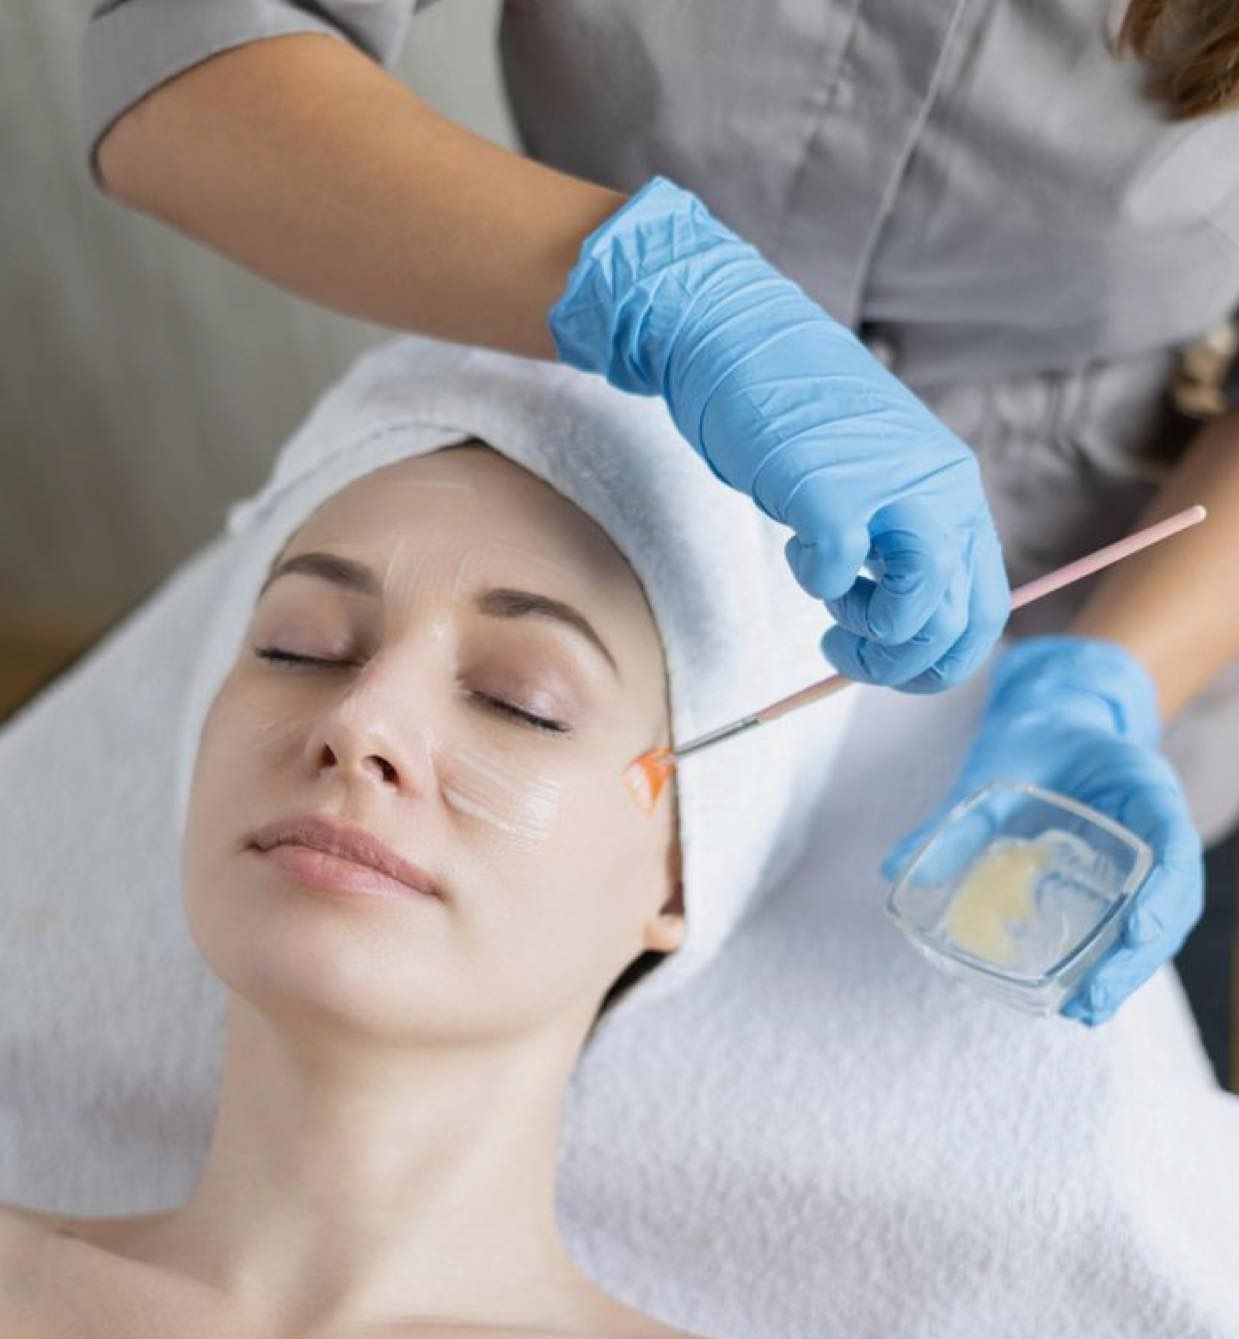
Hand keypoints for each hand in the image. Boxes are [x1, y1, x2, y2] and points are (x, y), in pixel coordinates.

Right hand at [547, 176, 1009, 690]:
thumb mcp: (875, 475)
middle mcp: (939, 489)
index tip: (894, 664)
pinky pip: (839, 573)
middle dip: (900, 664)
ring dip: (868, 634)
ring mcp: (889, 488)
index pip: (985, 608)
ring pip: (917, 610)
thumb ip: (902, 537)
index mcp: (955, 489)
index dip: (943, 660)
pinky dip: (815, 582)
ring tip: (831, 605)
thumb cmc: (796, 414)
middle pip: (953, 622)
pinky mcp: (830, 488)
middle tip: (847, 650)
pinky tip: (799, 552)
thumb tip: (904, 622)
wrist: (737, 338)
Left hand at [881, 635, 1204, 1024]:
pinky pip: (1124, 918)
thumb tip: (893, 868)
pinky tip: (1077, 993)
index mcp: (1143, 786)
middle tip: (1093, 1001)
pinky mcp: (1119, 876)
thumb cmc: (1029, 734)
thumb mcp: (994, 764)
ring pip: (1155, 919)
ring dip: (1126, 969)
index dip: (1163, 890)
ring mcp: (1144, 855)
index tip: (1139, 929)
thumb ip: (956, 817)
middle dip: (1138, 955)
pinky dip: (1107, 956)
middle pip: (1172, 898)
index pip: (1172, 842)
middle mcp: (1155, 825)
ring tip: (1086, 1011)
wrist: (1048, 719)